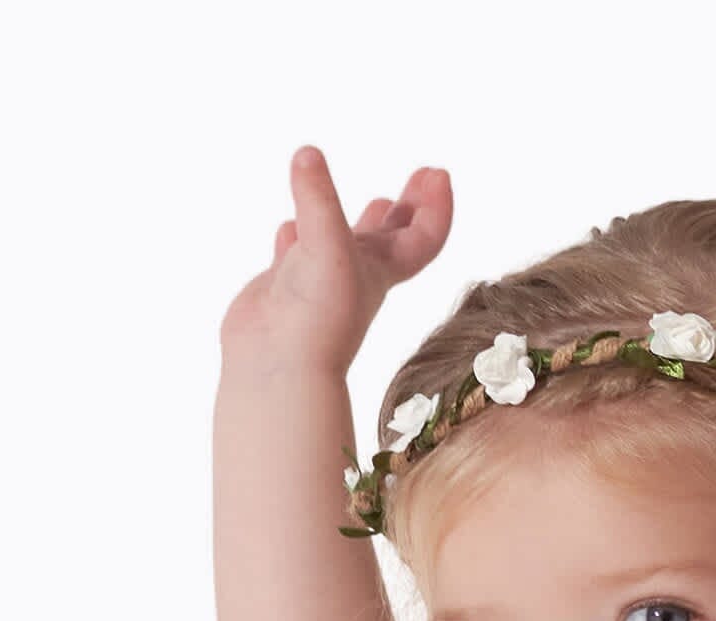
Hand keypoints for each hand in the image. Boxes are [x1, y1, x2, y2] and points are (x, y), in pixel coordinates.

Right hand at [220, 147, 453, 374]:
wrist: (277, 369)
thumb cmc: (315, 319)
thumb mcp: (325, 246)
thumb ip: (318, 199)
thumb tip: (307, 155)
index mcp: (380, 269)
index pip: (424, 236)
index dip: (436, 207)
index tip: (438, 173)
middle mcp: (354, 275)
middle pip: (393, 236)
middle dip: (410, 206)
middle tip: (424, 175)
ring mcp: (319, 281)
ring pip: (343, 244)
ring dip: (356, 221)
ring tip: (372, 201)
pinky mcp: (285, 288)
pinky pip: (294, 255)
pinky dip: (294, 237)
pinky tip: (288, 228)